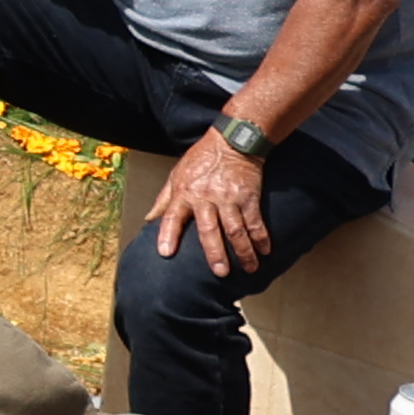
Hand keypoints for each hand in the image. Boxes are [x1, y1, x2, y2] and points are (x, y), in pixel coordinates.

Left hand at [147, 133, 271, 274]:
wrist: (231, 142)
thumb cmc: (201, 160)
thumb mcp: (176, 175)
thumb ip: (163, 200)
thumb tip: (148, 219)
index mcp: (184, 193)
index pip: (172, 216)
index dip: (168, 234)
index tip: (165, 253)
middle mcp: (206, 198)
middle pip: (209, 229)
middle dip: (215, 253)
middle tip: (220, 272)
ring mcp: (229, 198)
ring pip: (236, 229)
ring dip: (244, 251)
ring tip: (249, 269)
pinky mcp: (248, 197)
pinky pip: (255, 221)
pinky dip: (261, 237)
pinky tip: (265, 251)